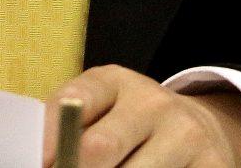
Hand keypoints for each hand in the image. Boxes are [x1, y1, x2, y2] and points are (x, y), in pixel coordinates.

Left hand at [42, 65, 240, 167]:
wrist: (201, 130)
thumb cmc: (131, 124)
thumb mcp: (101, 108)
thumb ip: (67, 124)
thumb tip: (41, 158)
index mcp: (116, 82)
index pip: (76, 99)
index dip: (51, 135)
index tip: (40, 161)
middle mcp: (153, 104)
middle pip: (101, 149)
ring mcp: (187, 136)